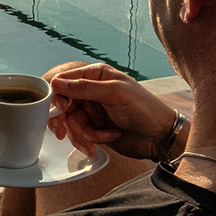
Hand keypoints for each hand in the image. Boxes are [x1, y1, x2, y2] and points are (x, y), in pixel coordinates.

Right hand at [45, 62, 178, 161]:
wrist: (159, 137)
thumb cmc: (145, 109)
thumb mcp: (114, 93)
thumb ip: (84, 87)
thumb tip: (56, 82)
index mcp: (96, 75)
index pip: (64, 80)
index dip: (59, 95)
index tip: (63, 109)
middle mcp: (91, 91)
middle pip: (63, 104)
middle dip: (64, 120)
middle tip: (62, 132)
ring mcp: (92, 110)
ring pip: (70, 122)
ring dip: (81, 133)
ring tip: (95, 140)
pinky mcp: (94, 128)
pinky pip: (80, 134)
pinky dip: (91, 139)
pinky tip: (108, 137)